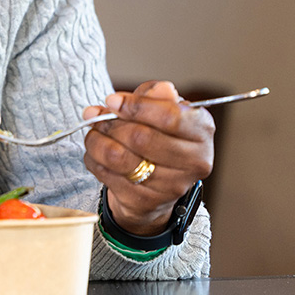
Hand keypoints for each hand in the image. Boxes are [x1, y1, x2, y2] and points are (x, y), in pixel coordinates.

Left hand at [82, 80, 213, 236]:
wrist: (157, 180)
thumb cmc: (158, 134)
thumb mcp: (160, 108)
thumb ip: (154, 95)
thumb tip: (150, 91)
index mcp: (202, 130)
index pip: (169, 117)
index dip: (135, 106)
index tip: (112, 100)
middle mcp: (194, 161)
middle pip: (141, 138)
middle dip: (110, 123)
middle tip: (95, 115)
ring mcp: (172, 186)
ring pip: (119, 157)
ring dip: (97, 141)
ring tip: (93, 132)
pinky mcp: (147, 202)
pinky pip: (108, 175)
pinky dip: (94, 160)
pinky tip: (97, 153)